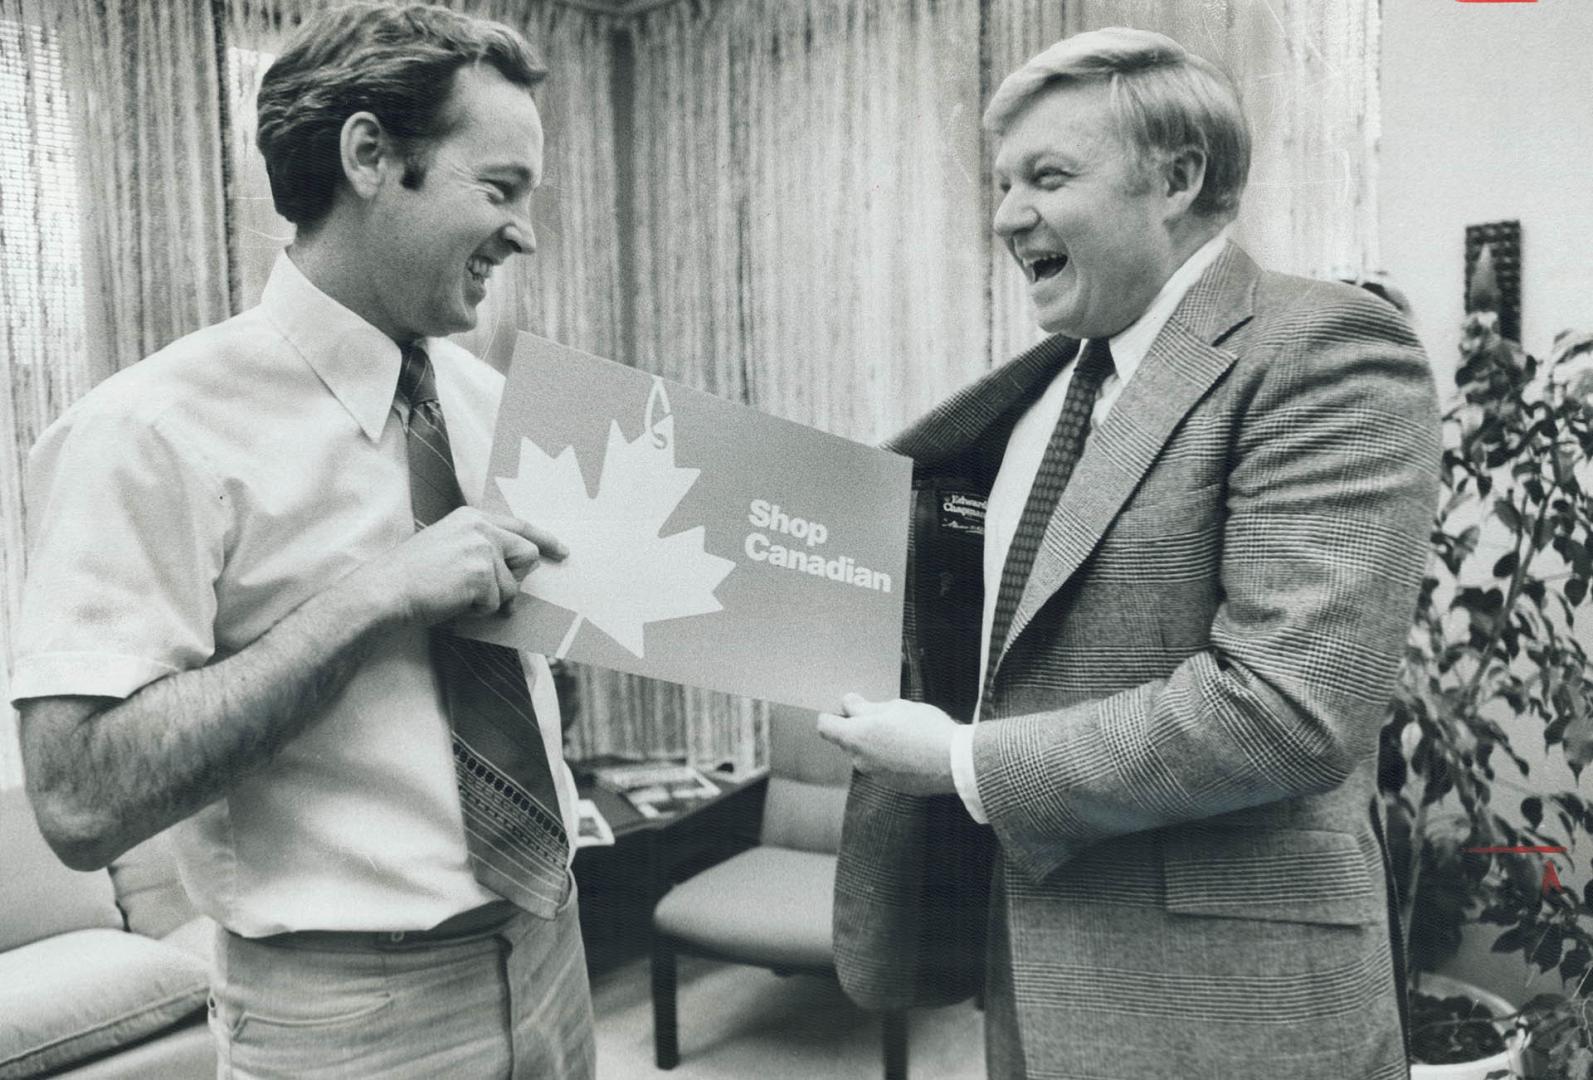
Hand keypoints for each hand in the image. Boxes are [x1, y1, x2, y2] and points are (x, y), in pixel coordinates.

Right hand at [349, 507, 566, 624]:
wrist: (386, 591)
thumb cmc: (412, 576)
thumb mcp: (450, 547)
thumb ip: (483, 550)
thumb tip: (515, 575)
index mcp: (472, 517)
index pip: (520, 524)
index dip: (544, 540)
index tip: (562, 552)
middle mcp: (481, 527)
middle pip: (527, 555)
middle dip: (513, 580)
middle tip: (483, 592)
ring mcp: (483, 548)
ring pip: (511, 587)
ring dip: (488, 600)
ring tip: (455, 594)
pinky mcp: (482, 573)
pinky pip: (496, 603)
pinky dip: (476, 611)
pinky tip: (452, 602)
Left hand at [817, 693, 958, 795]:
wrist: (954, 763)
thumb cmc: (924, 729)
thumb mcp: (894, 707)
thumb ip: (865, 707)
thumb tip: (849, 703)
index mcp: (856, 738)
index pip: (825, 727)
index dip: (833, 715)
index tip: (847, 709)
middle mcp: (860, 760)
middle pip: (848, 740)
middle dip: (860, 728)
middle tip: (886, 716)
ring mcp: (876, 775)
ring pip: (868, 753)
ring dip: (878, 743)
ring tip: (905, 732)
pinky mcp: (893, 785)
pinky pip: (884, 767)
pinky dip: (892, 758)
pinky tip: (913, 749)